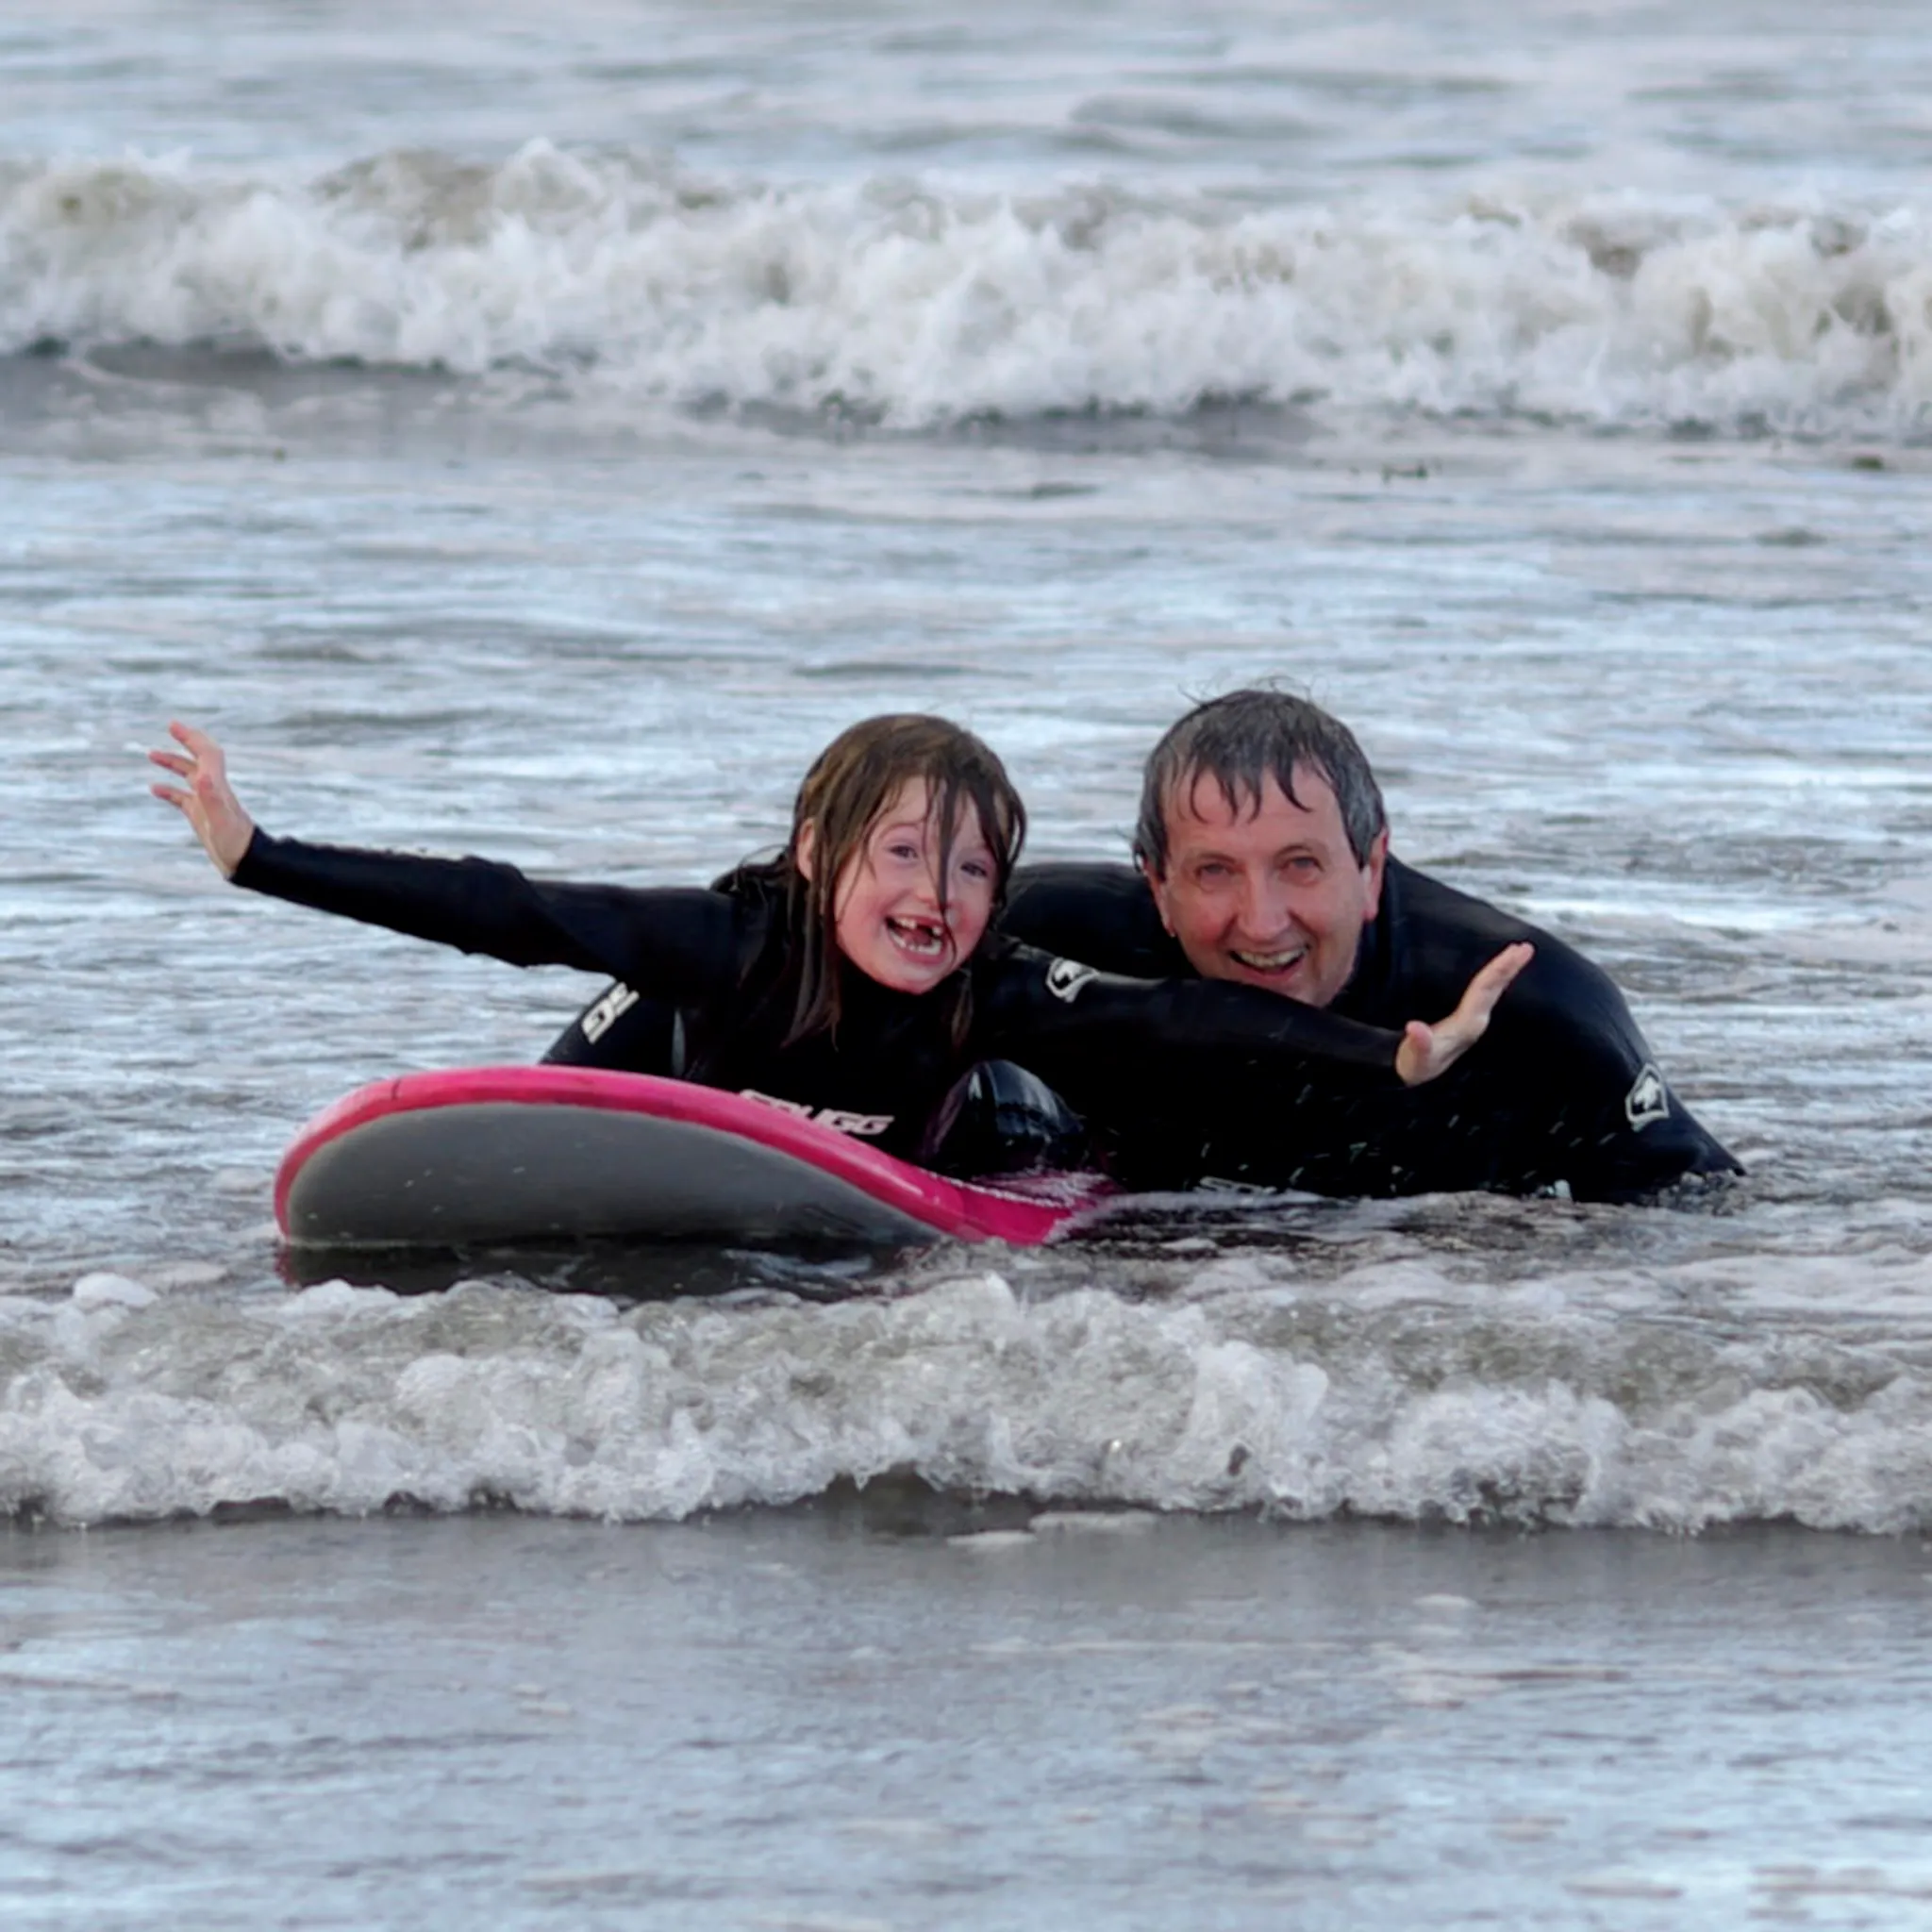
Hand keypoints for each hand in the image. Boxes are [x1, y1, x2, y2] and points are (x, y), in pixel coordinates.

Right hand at [148, 720, 257, 876]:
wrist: (246, 863)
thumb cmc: (235, 843)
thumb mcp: (221, 821)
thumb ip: (212, 798)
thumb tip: (202, 775)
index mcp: (218, 787)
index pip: (207, 754)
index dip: (192, 738)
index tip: (174, 726)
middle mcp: (213, 791)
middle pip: (200, 760)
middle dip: (186, 742)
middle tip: (171, 727)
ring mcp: (207, 804)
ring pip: (189, 776)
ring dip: (173, 763)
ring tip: (151, 755)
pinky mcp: (202, 817)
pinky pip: (182, 799)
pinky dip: (169, 791)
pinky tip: (155, 789)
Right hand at [1394, 941, 1532, 1085]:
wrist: (1416, 1079)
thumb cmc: (1415, 1067)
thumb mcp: (1414, 1059)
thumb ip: (1418, 1044)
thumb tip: (1414, 1027)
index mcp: (1466, 1025)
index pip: (1483, 991)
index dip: (1498, 971)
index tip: (1513, 953)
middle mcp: (1474, 1020)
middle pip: (1493, 988)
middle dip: (1508, 967)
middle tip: (1526, 948)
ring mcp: (1471, 1020)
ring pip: (1491, 990)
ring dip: (1504, 971)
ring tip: (1518, 952)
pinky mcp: (1466, 1019)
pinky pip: (1484, 994)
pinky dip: (1493, 979)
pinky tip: (1497, 972)